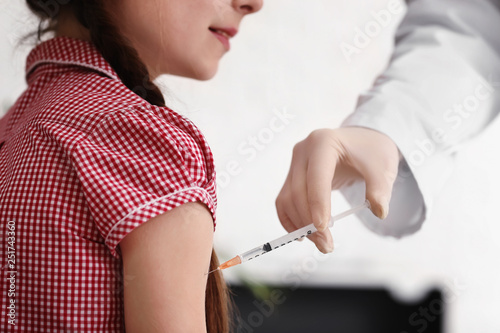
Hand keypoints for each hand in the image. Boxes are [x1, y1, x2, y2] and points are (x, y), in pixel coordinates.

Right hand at [275, 127, 399, 252]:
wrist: (361, 143)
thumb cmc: (371, 152)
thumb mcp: (382, 167)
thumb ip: (380, 188)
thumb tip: (380, 211)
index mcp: (323, 142)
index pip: (316, 176)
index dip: (318, 203)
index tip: (324, 229)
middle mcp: (303, 151)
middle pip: (298, 191)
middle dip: (309, 221)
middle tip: (327, 246)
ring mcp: (294, 163)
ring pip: (287, 199)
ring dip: (300, 225)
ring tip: (321, 244)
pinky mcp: (292, 176)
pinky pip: (284, 201)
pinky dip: (290, 220)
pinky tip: (303, 236)